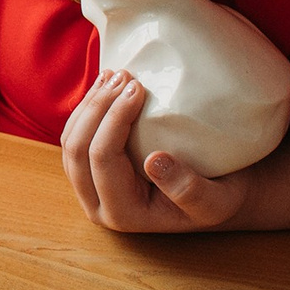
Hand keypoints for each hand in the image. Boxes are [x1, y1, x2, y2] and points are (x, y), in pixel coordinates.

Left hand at [62, 69, 249, 232]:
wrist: (214, 196)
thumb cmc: (219, 197)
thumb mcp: (216, 200)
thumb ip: (189, 189)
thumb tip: (154, 161)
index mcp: (123, 215)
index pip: (102, 160)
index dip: (113, 119)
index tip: (138, 87)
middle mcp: (98, 206)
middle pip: (77, 149)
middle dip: (97, 106)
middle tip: (125, 75)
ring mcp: (89, 188)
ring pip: (70, 140)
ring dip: (89, 103)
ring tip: (115, 74)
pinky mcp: (89, 170)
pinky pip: (75, 135)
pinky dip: (88, 107)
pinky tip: (106, 83)